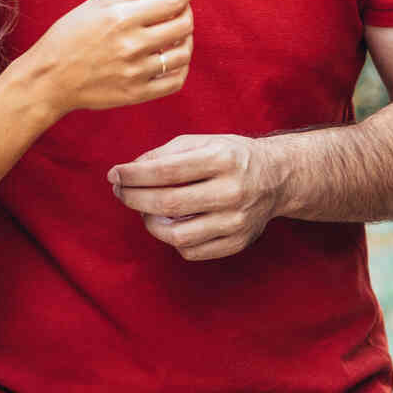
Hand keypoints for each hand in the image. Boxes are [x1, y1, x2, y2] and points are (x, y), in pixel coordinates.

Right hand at [14, 0, 193, 119]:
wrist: (49, 79)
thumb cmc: (69, 37)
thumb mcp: (95, 4)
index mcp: (121, 18)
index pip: (172, 3)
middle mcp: (132, 45)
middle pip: (183, 26)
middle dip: (187, 13)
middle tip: (181, 10)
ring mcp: (136, 72)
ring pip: (184, 53)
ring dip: (187, 40)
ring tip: (178, 35)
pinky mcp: (137, 93)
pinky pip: (175, 81)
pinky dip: (182, 67)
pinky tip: (174, 58)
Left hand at [107, 133, 281, 260]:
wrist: (278, 177)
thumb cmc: (233, 157)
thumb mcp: (205, 141)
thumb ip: (166, 153)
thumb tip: (130, 171)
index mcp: (224, 159)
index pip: (167, 171)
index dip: (134, 175)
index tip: (114, 174)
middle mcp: (233, 191)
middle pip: (168, 203)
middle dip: (133, 197)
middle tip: (120, 191)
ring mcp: (237, 221)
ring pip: (176, 235)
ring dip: (150, 223)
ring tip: (146, 209)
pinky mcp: (237, 242)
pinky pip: (190, 251)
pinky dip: (172, 239)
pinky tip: (171, 223)